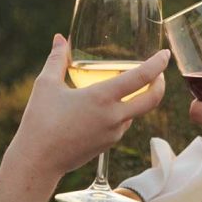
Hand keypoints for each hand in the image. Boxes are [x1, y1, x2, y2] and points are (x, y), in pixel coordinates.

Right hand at [10, 36, 168, 178]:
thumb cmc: (39, 121)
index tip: (165, 54)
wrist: (37, 162)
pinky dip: (124, 112)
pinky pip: (123, 124)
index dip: (158, 64)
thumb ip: (57, 59)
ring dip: (140, 98)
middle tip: (159, 71)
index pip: (141, 77)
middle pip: (152, 99)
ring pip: (137, 112)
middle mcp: (114, 116)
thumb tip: (60, 38)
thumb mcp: (46, 85)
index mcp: (102, 98)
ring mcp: (113, 133)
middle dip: (161, 83)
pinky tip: (110, 106)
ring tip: (131, 84)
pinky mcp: (107, 145)